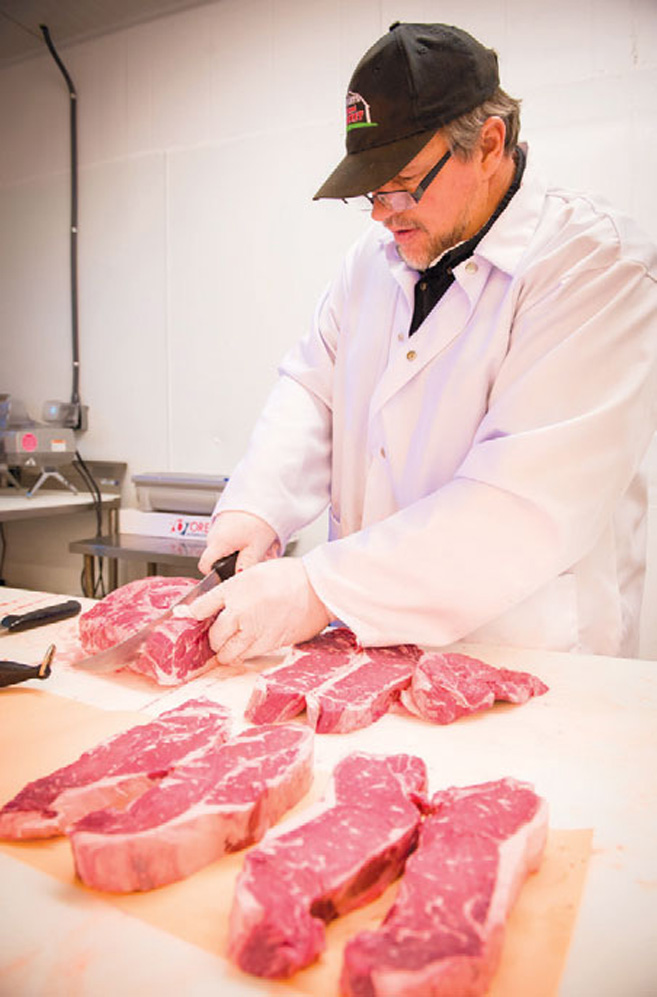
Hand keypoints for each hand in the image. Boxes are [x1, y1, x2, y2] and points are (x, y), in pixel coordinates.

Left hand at [188, 558, 330, 663]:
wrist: (318, 588)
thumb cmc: (292, 576)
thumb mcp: (255, 572)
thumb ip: (235, 589)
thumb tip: (218, 602)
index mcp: (234, 588)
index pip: (200, 607)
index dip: (194, 615)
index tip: (194, 618)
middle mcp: (239, 610)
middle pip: (213, 636)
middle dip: (214, 638)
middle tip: (219, 634)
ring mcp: (253, 630)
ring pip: (227, 653)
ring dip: (226, 651)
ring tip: (232, 644)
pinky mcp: (268, 644)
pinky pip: (246, 656)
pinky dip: (243, 654)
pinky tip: (249, 645)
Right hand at [198, 511, 281, 574]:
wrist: (263, 494)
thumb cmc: (259, 518)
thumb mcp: (256, 548)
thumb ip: (245, 566)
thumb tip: (238, 578)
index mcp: (218, 542)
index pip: (204, 566)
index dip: (214, 574)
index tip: (228, 574)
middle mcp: (215, 534)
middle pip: (219, 557)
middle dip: (238, 561)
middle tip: (257, 559)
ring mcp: (220, 526)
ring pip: (229, 546)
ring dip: (245, 550)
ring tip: (263, 546)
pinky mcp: (227, 520)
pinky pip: (233, 536)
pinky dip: (245, 539)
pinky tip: (259, 538)